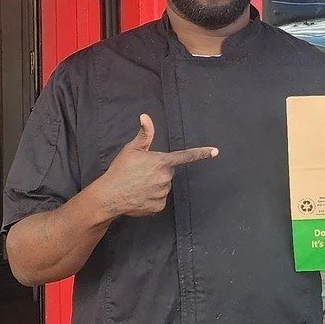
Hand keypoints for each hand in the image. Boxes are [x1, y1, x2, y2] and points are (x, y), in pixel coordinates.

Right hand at [94, 115, 216, 218]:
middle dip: (159, 171)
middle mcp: (165, 178)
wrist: (109, 195)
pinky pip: (160, 200)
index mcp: (161, 162)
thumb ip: (144, 134)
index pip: (185, 156)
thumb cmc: (120, 170)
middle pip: (169, 172)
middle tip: (141, 173)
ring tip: (138, 185)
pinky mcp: (159, 206)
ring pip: (164, 186)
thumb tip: (145, 117)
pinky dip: (152, 198)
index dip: (201, 153)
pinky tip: (140, 195)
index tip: (215, 151)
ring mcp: (163, 193)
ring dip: (155, 185)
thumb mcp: (131, 149)